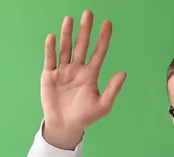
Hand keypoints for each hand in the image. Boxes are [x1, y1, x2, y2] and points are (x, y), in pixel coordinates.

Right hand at [40, 10, 126, 149]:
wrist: (66, 126)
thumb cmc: (86, 116)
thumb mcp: (103, 105)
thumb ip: (113, 89)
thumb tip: (123, 73)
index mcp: (91, 75)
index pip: (98, 52)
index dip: (103, 38)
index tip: (107, 23)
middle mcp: (77, 69)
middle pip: (82, 45)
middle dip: (85, 30)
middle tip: (88, 13)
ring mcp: (63, 71)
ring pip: (66, 48)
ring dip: (67, 34)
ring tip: (69, 19)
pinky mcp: (49, 75)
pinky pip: (50, 59)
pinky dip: (50, 48)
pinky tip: (52, 37)